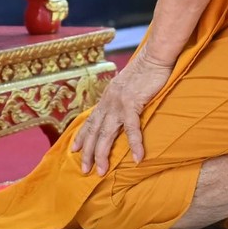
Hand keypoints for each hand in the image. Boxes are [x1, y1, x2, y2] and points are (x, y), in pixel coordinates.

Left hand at [71, 52, 172, 175]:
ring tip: (101, 171)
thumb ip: (121, 99)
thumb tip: (121, 110)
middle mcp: (108, 102)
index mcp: (107, 98)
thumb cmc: (144, 71)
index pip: (90, 120)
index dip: (81, 136)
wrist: (154, 57)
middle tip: (84, 170)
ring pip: (105, 134)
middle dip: (87, 152)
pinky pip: (132, 129)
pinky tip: (137, 158)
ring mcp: (118, 103)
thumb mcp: (126, 87)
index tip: (73, 150)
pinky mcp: (132, 103)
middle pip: (94, 132)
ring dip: (102, 155)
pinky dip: (134, 145)